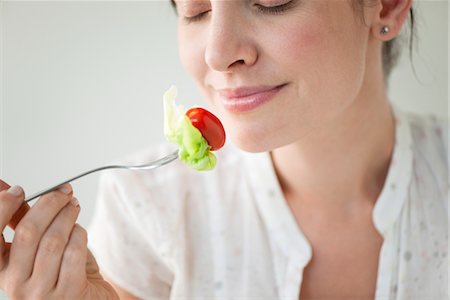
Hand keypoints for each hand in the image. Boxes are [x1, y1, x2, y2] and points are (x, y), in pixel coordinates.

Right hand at [0, 180, 118, 299]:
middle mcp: (17, 284)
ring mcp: (42, 292)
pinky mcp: (69, 293)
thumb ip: (20, 219)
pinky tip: (79, 230)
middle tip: (63, 192)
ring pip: (53, 241)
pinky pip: (73, 253)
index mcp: (2, 269)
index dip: (3, 208)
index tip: (18, 191)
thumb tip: (3, 186)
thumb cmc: (60, 273)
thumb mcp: (35, 247)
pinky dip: (79, 235)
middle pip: (28, 232)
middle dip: (48, 204)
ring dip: (67, 216)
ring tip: (73, 206)